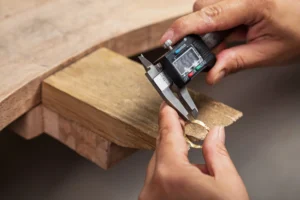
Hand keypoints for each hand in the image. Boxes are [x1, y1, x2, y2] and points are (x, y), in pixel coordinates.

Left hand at [139, 103, 248, 199]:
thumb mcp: (228, 185)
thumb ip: (218, 154)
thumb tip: (215, 133)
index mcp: (172, 174)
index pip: (167, 134)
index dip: (168, 116)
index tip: (166, 106)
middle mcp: (153, 186)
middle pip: (161, 150)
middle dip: (175, 141)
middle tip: (190, 138)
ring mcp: (148, 198)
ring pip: (158, 166)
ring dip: (174, 162)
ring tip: (196, 177)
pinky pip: (156, 182)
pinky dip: (169, 177)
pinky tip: (186, 187)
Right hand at [161, 0, 299, 84]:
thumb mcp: (267, 54)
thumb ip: (235, 62)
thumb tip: (211, 73)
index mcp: (252, 4)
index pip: (208, 16)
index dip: (183, 29)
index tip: (168, 41)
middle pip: (202, 9)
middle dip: (200, 32)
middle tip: (213, 51)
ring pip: (208, 8)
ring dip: (211, 29)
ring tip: (232, 40)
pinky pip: (218, 8)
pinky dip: (219, 24)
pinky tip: (234, 32)